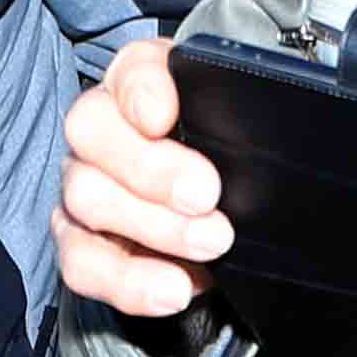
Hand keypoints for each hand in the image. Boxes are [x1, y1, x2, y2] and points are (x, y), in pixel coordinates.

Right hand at [59, 38, 230, 319]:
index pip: (128, 68)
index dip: (140, 89)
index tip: (162, 115)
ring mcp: (82, 185)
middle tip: (207, 196)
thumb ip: (249, 117)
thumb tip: (278, 127)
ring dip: (153, 228)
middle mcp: (101, 128)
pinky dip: (128, 282)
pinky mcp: (78, 243)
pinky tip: (175, 288)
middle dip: (152, 169)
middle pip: (92, 132)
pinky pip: (82, 264)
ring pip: (85, 198)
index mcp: (145, 83)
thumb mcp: (249, 130)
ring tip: (211, 244)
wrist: (220, 218)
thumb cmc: (230, 159)